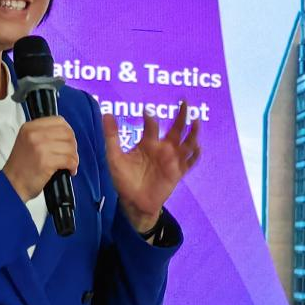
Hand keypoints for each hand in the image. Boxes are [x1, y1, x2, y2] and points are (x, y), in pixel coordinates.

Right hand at [3, 116, 78, 203]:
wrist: (12, 185)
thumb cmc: (21, 167)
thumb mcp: (27, 141)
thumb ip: (43, 134)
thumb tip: (66, 135)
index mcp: (29, 127)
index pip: (58, 121)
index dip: (68, 131)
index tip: (68, 140)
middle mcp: (34, 134)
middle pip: (67, 133)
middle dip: (73, 145)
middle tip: (71, 154)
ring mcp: (40, 147)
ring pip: (70, 147)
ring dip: (74, 157)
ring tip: (70, 164)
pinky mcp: (46, 161)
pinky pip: (69, 160)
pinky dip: (73, 166)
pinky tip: (70, 170)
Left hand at [102, 102, 201, 232]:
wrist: (134, 202)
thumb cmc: (124, 179)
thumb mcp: (114, 156)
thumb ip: (112, 136)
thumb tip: (106, 114)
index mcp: (148, 143)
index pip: (152, 126)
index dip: (150, 117)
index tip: (146, 110)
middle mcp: (163, 148)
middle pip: (176, 129)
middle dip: (181, 116)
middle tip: (184, 102)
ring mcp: (172, 160)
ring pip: (187, 143)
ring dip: (193, 132)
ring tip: (195, 121)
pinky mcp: (178, 172)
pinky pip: (189, 163)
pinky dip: (195, 156)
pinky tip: (197, 147)